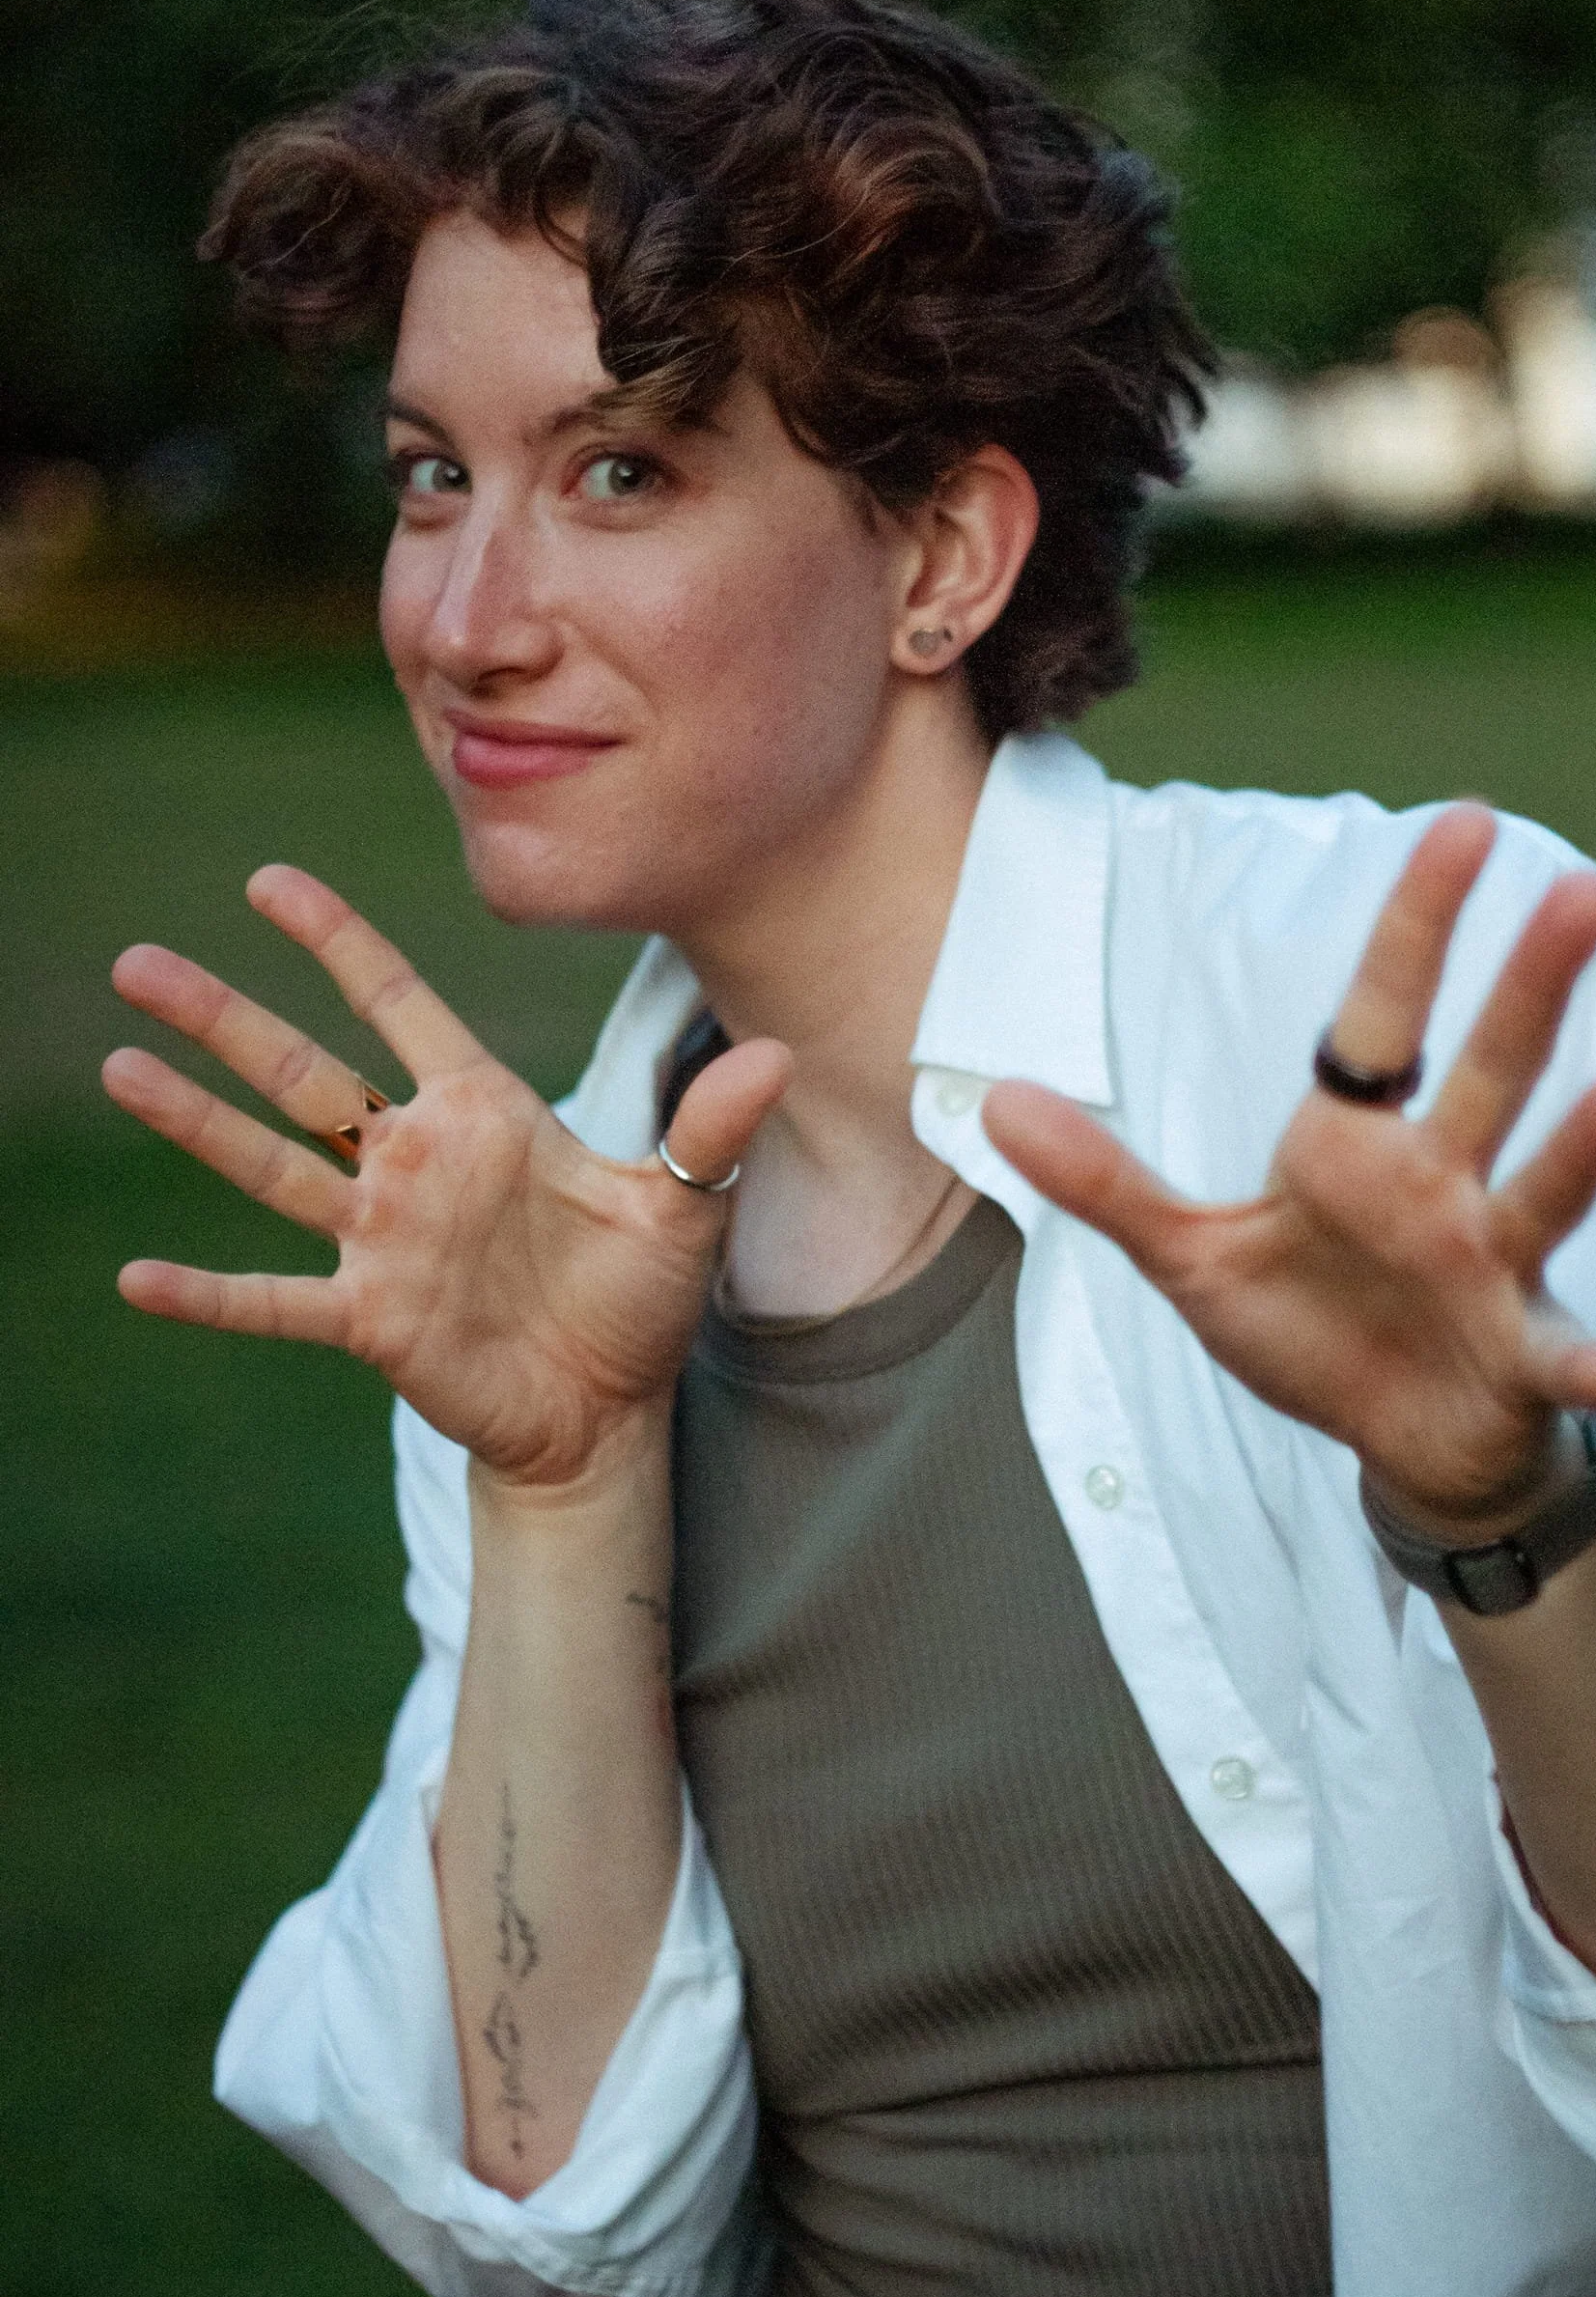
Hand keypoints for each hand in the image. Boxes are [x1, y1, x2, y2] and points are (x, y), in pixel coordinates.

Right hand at [102, 867, 787, 1489]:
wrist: (610, 1413)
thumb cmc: (638, 1299)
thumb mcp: (682, 1208)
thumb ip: (709, 1131)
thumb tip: (775, 1054)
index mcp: (483, 1112)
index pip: (397, 1004)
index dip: (337, 943)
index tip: (269, 882)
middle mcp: (416, 1162)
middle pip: (302, 1071)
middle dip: (223, 1017)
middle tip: (137, 962)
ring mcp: (383, 1239)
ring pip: (272, 1163)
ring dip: (195, 1120)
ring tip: (119, 1064)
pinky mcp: (371, 1318)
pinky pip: (274, 1300)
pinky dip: (211, 1290)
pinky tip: (137, 1275)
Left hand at [982, 806, 1595, 1534]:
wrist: (1403, 1445)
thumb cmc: (1312, 1331)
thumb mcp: (1188, 1256)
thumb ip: (1102, 1182)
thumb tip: (995, 1101)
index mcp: (1357, 1142)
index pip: (1384, 1011)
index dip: (1418, 922)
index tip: (1460, 821)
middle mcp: (1439, 1182)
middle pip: (1488, 1067)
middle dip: (1530, 984)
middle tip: (1586, 888)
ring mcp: (1489, 1265)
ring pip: (1541, 1189)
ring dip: (1586, 1144)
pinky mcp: (1518, 1354)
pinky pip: (1555, 1354)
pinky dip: (1584, 1362)